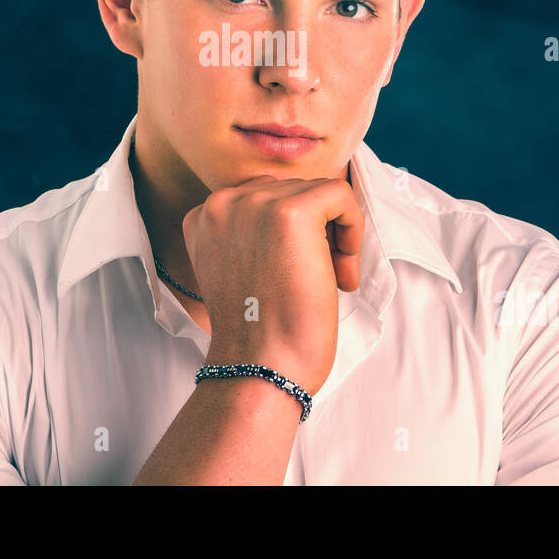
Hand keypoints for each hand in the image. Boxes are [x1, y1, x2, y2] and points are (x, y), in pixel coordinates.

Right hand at [182, 175, 364, 395]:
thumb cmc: (257, 333)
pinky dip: (353, 227)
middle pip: (290, 190)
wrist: (260, 368)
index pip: (262, 197)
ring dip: (334, 235)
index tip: (294, 272)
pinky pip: (340, 194)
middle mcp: (222, 202)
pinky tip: (343, 271)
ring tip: (331, 280)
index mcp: (204, 215)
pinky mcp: (292, 212)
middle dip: (315, 232)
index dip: (288, 233)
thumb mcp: (236, 270)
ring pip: (316, 192)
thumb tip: (300, 217)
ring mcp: (255, 204)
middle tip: (320, 280)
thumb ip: (248, 236)